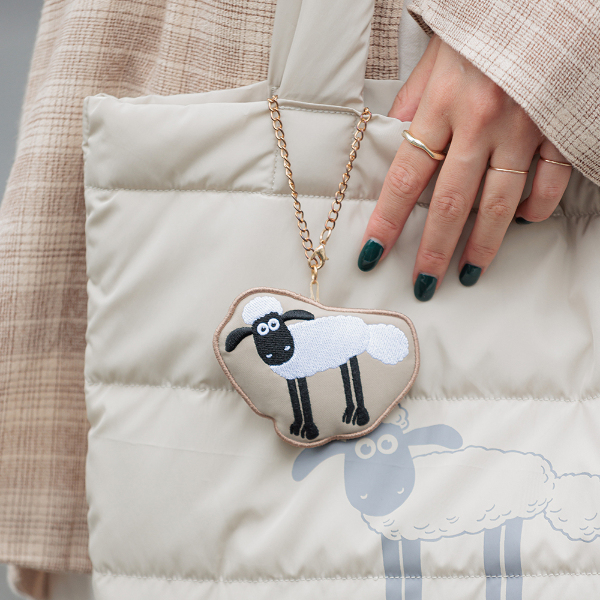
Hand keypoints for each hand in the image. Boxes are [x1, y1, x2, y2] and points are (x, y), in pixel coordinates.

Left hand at [357, 36, 571, 300]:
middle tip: (424, 282)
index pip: (404, 178)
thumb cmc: (483, 30)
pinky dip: (535, 210)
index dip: (387, 222)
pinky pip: (548, 184)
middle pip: (450, 203)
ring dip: (482, 245)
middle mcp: (481, 121)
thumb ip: (412, 104)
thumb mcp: (435, 59)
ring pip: (499, 204)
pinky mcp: (560, 130)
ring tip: (468, 272)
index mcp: (442, 104)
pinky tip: (522, 223)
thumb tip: (391, 140)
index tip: (372, 253)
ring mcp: (524, 128)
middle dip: (434, 250)